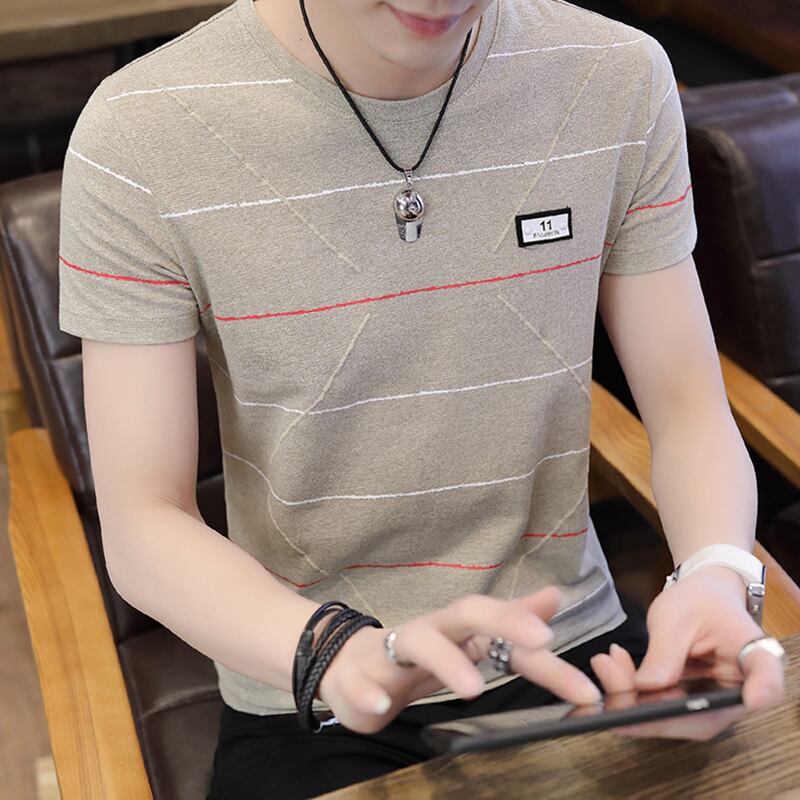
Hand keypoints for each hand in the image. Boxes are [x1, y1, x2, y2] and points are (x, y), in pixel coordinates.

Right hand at [318, 586, 603, 732]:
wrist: (347, 665)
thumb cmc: (416, 656)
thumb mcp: (467, 640)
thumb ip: (510, 623)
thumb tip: (554, 595)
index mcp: (459, 628)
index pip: (505, 630)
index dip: (543, 650)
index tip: (585, 686)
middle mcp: (432, 630)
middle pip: (467, 612)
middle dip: (505, 619)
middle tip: (541, 638)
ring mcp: (393, 650)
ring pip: (419, 641)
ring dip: (447, 661)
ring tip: (471, 689)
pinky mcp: (358, 676)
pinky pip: (361, 682)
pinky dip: (370, 694)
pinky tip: (381, 708)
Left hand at [589, 567, 785, 739]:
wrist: (700, 597)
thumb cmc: (698, 601)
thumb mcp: (676, 616)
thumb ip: (665, 652)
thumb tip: (646, 688)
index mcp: (753, 656)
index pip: (767, 678)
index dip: (762, 690)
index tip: (753, 698)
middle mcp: (739, 691)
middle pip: (701, 715)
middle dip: (647, 707)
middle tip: (609, 679)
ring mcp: (715, 703)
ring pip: (674, 718)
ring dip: (631, 698)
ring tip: (605, 664)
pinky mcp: (692, 705)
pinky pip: (661, 708)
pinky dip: (632, 692)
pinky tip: (613, 665)